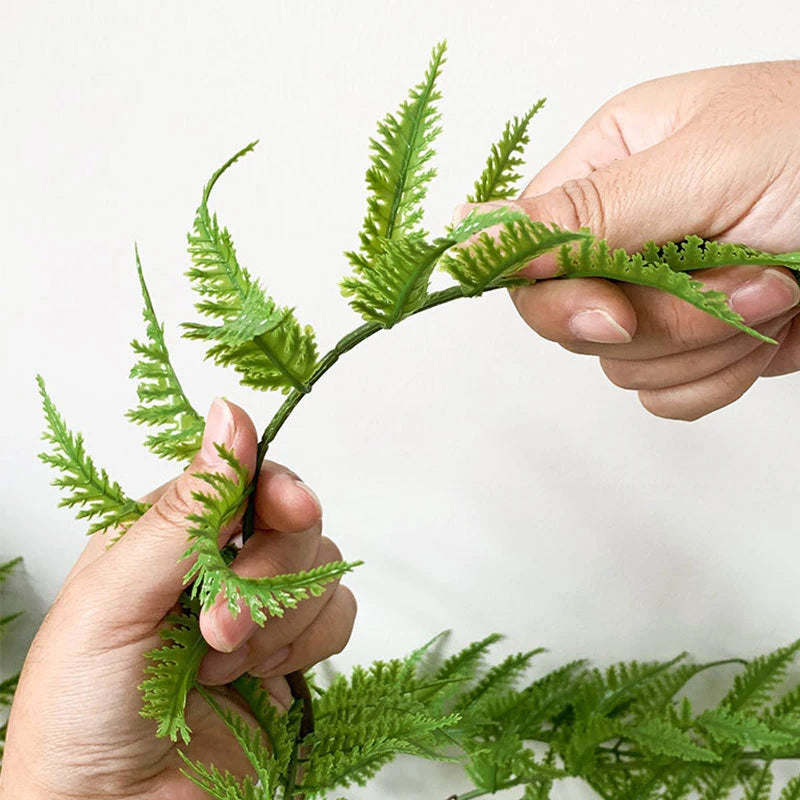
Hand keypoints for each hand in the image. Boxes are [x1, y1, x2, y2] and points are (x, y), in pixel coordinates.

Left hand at [0, 399, 355, 798]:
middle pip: (290, 519)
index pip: (241, 475)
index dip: (270, 487)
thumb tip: (230, 414)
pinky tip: (258, 676)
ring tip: (220, 663)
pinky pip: (339, 614)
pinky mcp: (293, 650)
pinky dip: (307, 645)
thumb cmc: (83, 715)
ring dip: (278, 619)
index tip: (284, 509)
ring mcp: (260, 607)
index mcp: (166, 535)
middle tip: (215, 627)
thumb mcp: (115, 600)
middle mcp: (217, 562)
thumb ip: (183, 510)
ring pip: (321, 566)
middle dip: (262, 576)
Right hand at [462, 60, 799, 419]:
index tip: (614, 310)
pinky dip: (718, 376)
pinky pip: (663, 394)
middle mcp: (625, 233)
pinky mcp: (696, 343)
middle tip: (731, 281)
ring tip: (776, 286)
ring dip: (703, 341)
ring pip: (620, 364)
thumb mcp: (705, 166)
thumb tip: (468, 235)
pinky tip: (770, 328)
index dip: (556, 295)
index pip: (527, 253)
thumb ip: (584, 212)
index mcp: (612, 167)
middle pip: (571, 319)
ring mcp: (660, 293)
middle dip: (654, 319)